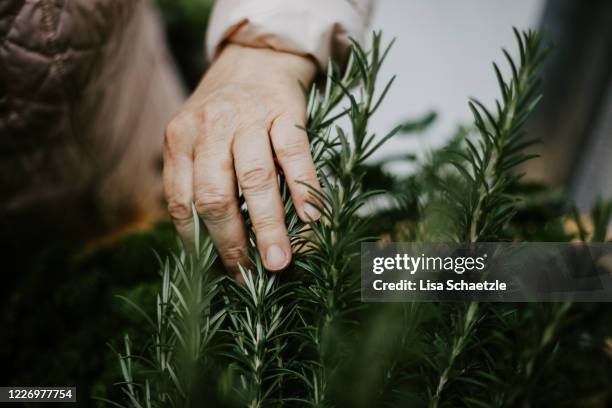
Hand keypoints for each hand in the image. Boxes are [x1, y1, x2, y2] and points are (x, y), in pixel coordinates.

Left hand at [163, 44, 320, 274]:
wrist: (255, 58)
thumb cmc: (224, 111)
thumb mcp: (194, 136)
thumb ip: (194, 178)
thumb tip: (208, 246)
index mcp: (180, 139)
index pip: (182, 201)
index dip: (199, 242)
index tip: (218, 271)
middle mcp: (210, 127)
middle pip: (215, 195)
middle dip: (233, 242)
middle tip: (250, 276)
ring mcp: (249, 118)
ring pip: (255, 179)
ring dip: (268, 226)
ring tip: (280, 261)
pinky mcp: (285, 112)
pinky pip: (295, 155)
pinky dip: (304, 189)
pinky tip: (313, 219)